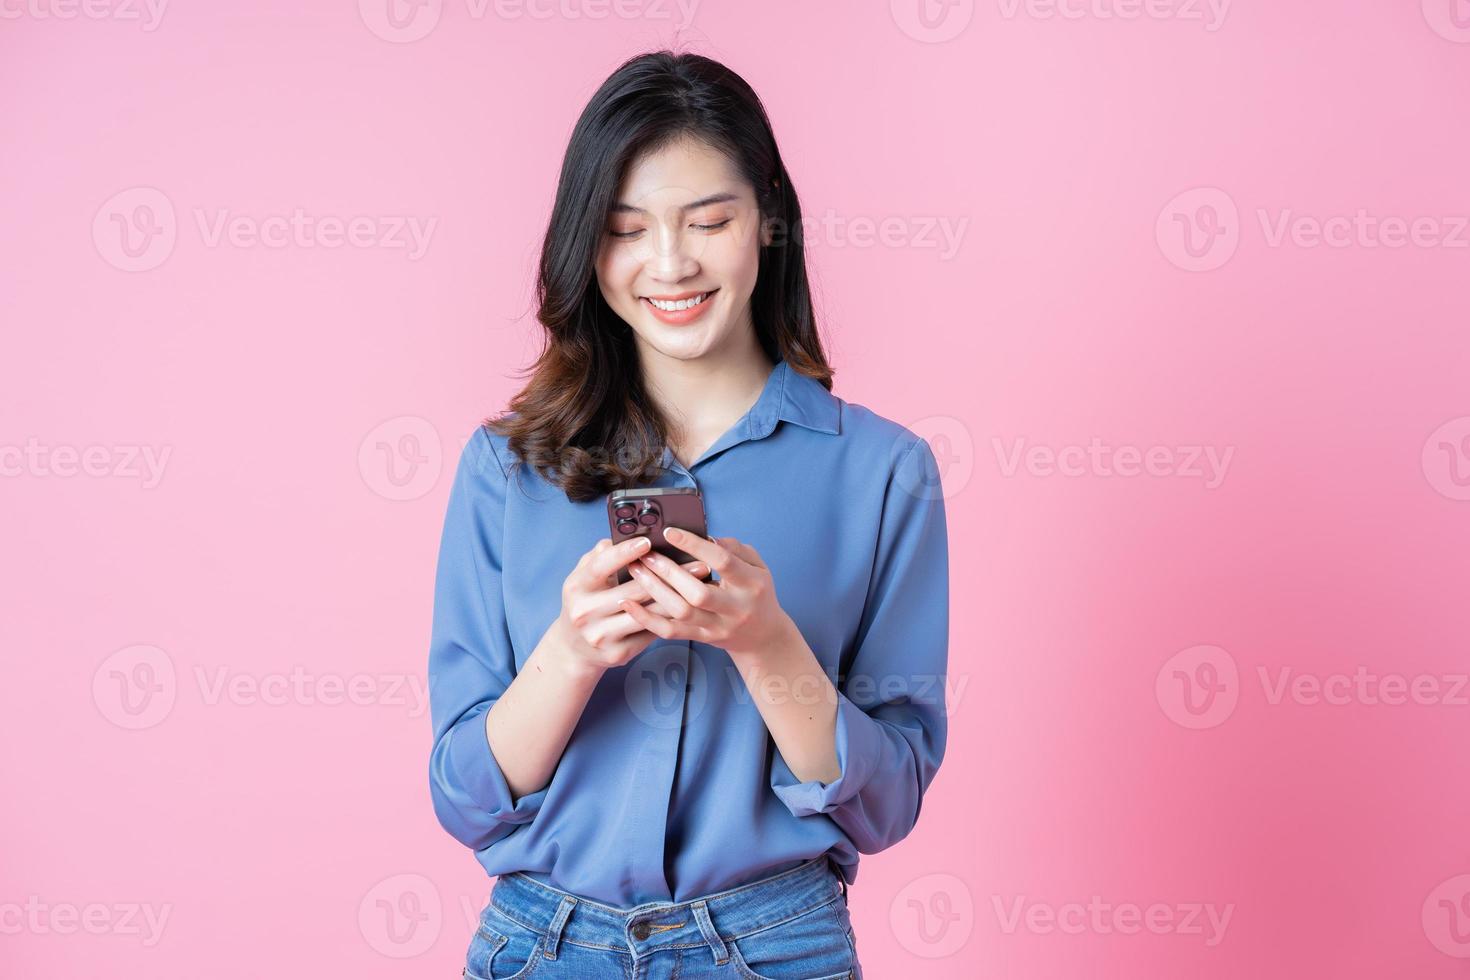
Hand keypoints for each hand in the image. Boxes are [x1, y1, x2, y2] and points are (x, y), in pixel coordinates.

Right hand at [550, 536, 709, 676]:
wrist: (575, 648)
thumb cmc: (586, 601)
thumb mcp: (585, 576)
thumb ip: (601, 555)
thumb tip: (625, 536)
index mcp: (576, 587)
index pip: (601, 566)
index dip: (624, 553)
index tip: (648, 541)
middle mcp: (585, 613)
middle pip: (633, 591)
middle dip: (669, 575)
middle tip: (697, 561)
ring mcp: (601, 635)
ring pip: (648, 613)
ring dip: (678, 597)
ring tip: (702, 583)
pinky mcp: (618, 653)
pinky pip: (651, 632)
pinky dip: (671, 618)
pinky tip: (692, 606)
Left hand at [617, 527, 792, 658]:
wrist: (764, 637)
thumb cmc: (758, 592)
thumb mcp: (758, 566)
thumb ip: (735, 549)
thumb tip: (705, 537)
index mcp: (751, 584)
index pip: (722, 562)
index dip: (695, 545)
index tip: (669, 532)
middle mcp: (736, 608)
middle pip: (698, 593)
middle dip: (668, 571)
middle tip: (646, 554)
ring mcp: (718, 626)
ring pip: (681, 612)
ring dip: (654, 591)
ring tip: (636, 570)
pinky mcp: (703, 638)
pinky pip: (671, 631)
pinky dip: (647, 619)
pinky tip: (628, 605)